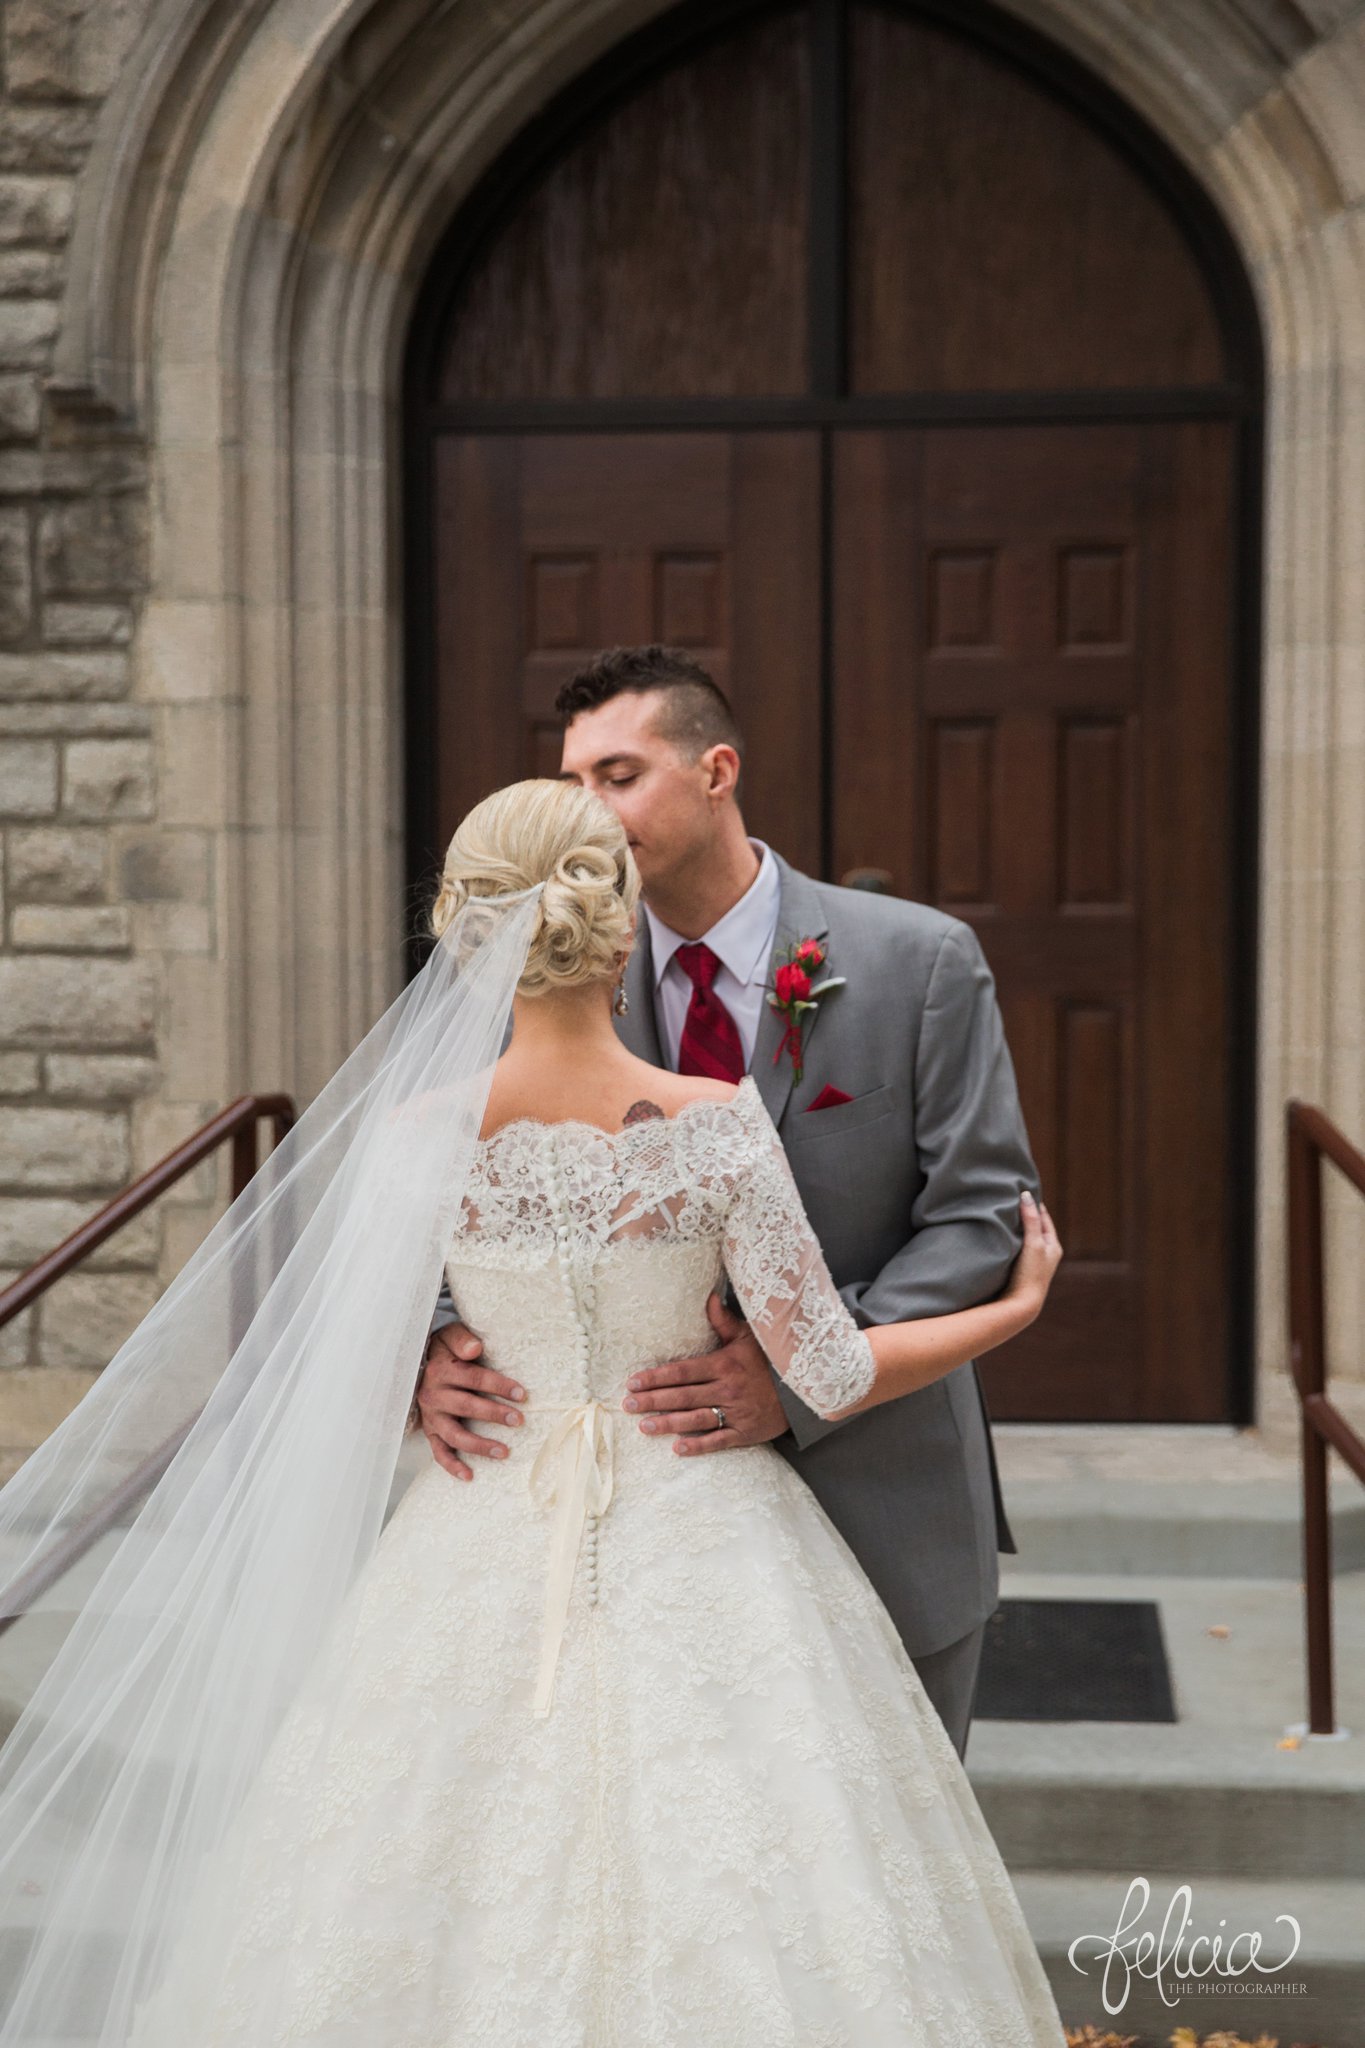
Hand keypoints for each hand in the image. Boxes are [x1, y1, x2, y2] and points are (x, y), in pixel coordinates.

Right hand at [415, 1323, 525, 1482]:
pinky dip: (452, 1465)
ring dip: (479, 1445)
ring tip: (504, 1452)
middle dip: (494, 1414)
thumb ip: (462, 1339)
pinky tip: (469, 1476)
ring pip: (454, 1435)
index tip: (522, 1394)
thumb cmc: (445, 1349)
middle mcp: (433, 1395)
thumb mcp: (450, 1335)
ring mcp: (431, 1416)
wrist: (420, 1362)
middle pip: (466, 1407)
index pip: (473, 1379)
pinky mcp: (429, 1431)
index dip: (498, 1386)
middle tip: (519, 1420)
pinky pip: (438, 1452)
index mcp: (441, 1370)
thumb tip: (475, 1348)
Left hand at [621, 1293, 789, 1456]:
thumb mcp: (748, 1336)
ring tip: (644, 1427)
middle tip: (627, 1405)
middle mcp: (727, 1389)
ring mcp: (736, 1413)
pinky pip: (719, 1440)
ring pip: (696, 1419)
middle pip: (683, 1396)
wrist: (803, 1388)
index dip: (657, 1377)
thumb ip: (723, 1320)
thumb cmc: (769, 1360)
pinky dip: (699, 1445)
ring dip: (668, 1424)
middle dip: (653, 1400)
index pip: (683, 1371)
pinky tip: (678, 1448)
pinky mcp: (745, 1432)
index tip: (633, 1381)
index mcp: (724, 1364)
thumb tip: (708, 1296)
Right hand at [1002, 1190, 1061, 1319]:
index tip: (1025, 1191)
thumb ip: (1030, 1219)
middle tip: (1012, 1199)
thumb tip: (1026, 1195)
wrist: (1020, 1305)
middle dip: (1025, 1215)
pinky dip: (1010, 1240)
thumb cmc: (1030, 1274)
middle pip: (1035, 1228)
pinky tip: (999, 1237)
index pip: (1044, 1219)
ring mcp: (1032, 1263)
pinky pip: (1015, 1249)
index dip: (1035, 1205)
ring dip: (1016, 1228)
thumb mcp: (1033, 1243)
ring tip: (1004, 1215)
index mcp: (1053, 1247)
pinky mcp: (1019, 1271)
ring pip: (1024, 1239)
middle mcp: (1045, 1255)